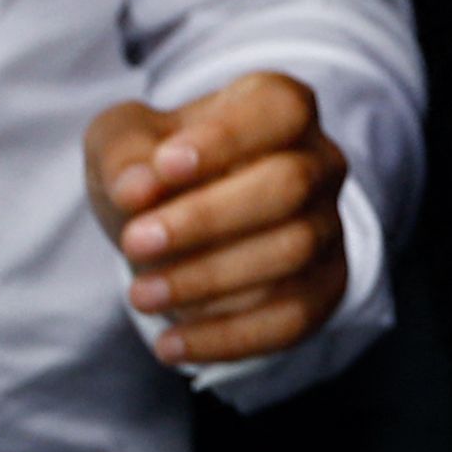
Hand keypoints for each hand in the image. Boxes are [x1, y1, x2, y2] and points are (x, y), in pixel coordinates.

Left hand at [83, 71, 352, 365]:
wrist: (178, 223)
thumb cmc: (156, 169)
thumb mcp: (122, 142)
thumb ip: (123, 153)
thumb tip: (136, 187)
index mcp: (280, 108)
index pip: (280, 110)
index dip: (228, 138)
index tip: (163, 167)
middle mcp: (319, 163)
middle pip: (289, 185)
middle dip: (208, 218)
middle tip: (135, 242)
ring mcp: (329, 227)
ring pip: (292, 252)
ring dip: (209, 279)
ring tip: (141, 293)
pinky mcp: (323, 288)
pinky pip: (292, 318)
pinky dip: (228, 336)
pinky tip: (170, 343)